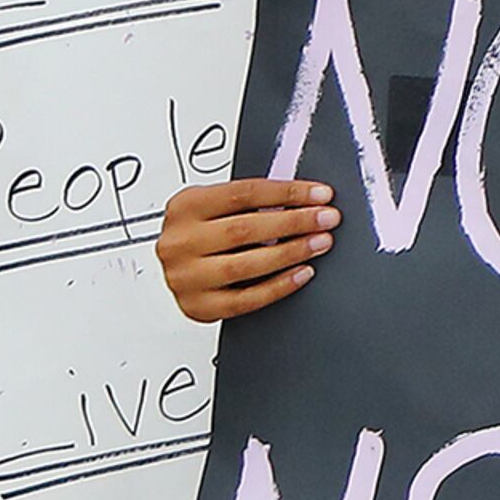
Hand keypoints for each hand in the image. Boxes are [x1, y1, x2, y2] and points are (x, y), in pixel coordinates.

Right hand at [156, 178, 338, 323]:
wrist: (173, 266)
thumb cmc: (199, 231)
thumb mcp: (214, 206)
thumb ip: (249, 201)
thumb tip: (302, 198)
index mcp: (185, 206)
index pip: (244, 193)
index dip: (288, 193)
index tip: (319, 195)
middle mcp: (181, 242)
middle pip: (246, 228)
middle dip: (295, 222)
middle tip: (326, 219)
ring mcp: (186, 277)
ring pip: (246, 264)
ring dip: (291, 252)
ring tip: (319, 243)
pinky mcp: (198, 306)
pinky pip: (245, 299)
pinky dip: (278, 286)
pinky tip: (301, 273)